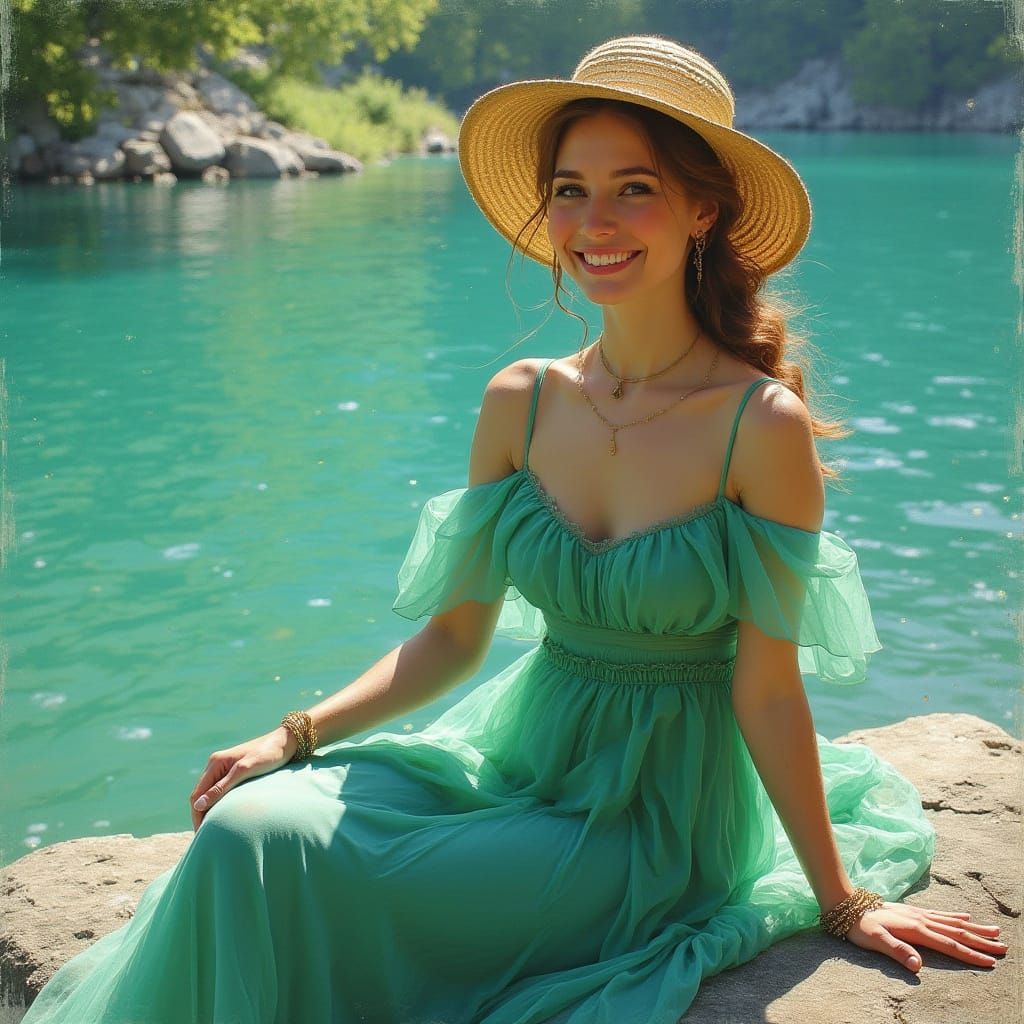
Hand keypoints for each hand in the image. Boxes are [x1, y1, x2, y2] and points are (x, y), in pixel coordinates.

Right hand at [189, 726, 296, 830]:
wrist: (285, 742)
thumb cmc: (268, 755)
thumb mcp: (245, 771)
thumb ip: (222, 787)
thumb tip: (198, 805)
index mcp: (215, 763)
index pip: (197, 794)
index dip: (197, 815)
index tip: (202, 833)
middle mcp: (216, 764)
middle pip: (200, 795)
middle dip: (201, 815)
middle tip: (207, 836)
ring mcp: (224, 767)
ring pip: (209, 793)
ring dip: (208, 810)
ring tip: (213, 829)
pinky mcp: (233, 771)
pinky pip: (219, 790)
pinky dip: (218, 804)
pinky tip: (223, 815)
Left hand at [845, 901, 1008, 971]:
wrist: (846, 903)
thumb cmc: (859, 925)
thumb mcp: (875, 941)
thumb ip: (897, 952)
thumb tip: (919, 966)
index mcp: (916, 930)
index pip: (950, 946)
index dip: (971, 955)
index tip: (992, 962)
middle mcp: (921, 920)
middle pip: (957, 933)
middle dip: (982, 941)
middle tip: (1005, 947)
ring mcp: (918, 914)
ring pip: (952, 922)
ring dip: (974, 927)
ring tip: (995, 930)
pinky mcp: (912, 911)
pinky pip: (940, 914)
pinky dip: (955, 916)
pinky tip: (965, 915)